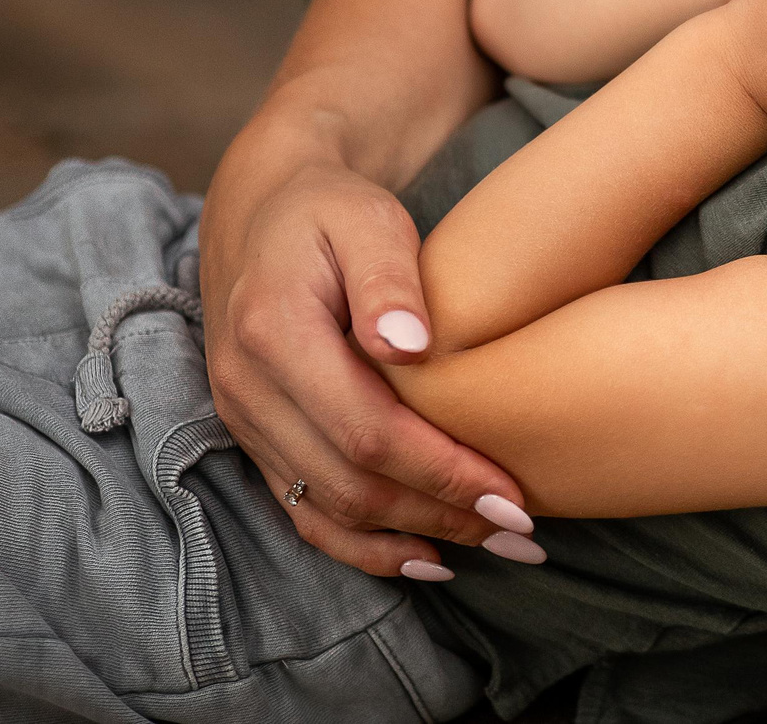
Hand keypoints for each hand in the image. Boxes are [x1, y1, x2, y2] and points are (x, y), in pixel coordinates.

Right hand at [201, 144, 524, 576]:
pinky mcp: (255, 438)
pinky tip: (428, 557)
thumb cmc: (333, 209)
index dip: (440, 471)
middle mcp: (247, 388)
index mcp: (275, 333)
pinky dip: (363, 545)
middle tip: (523, 533)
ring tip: (495, 546)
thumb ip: (389, 278)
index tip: (511, 492)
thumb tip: (412, 347)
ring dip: (411, 538)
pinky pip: (303, 511)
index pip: (365, 428)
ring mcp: (243, 420)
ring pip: (326, 509)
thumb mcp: (367, 217)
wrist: (264, 209)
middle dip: (440, 514)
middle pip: (348, 482)